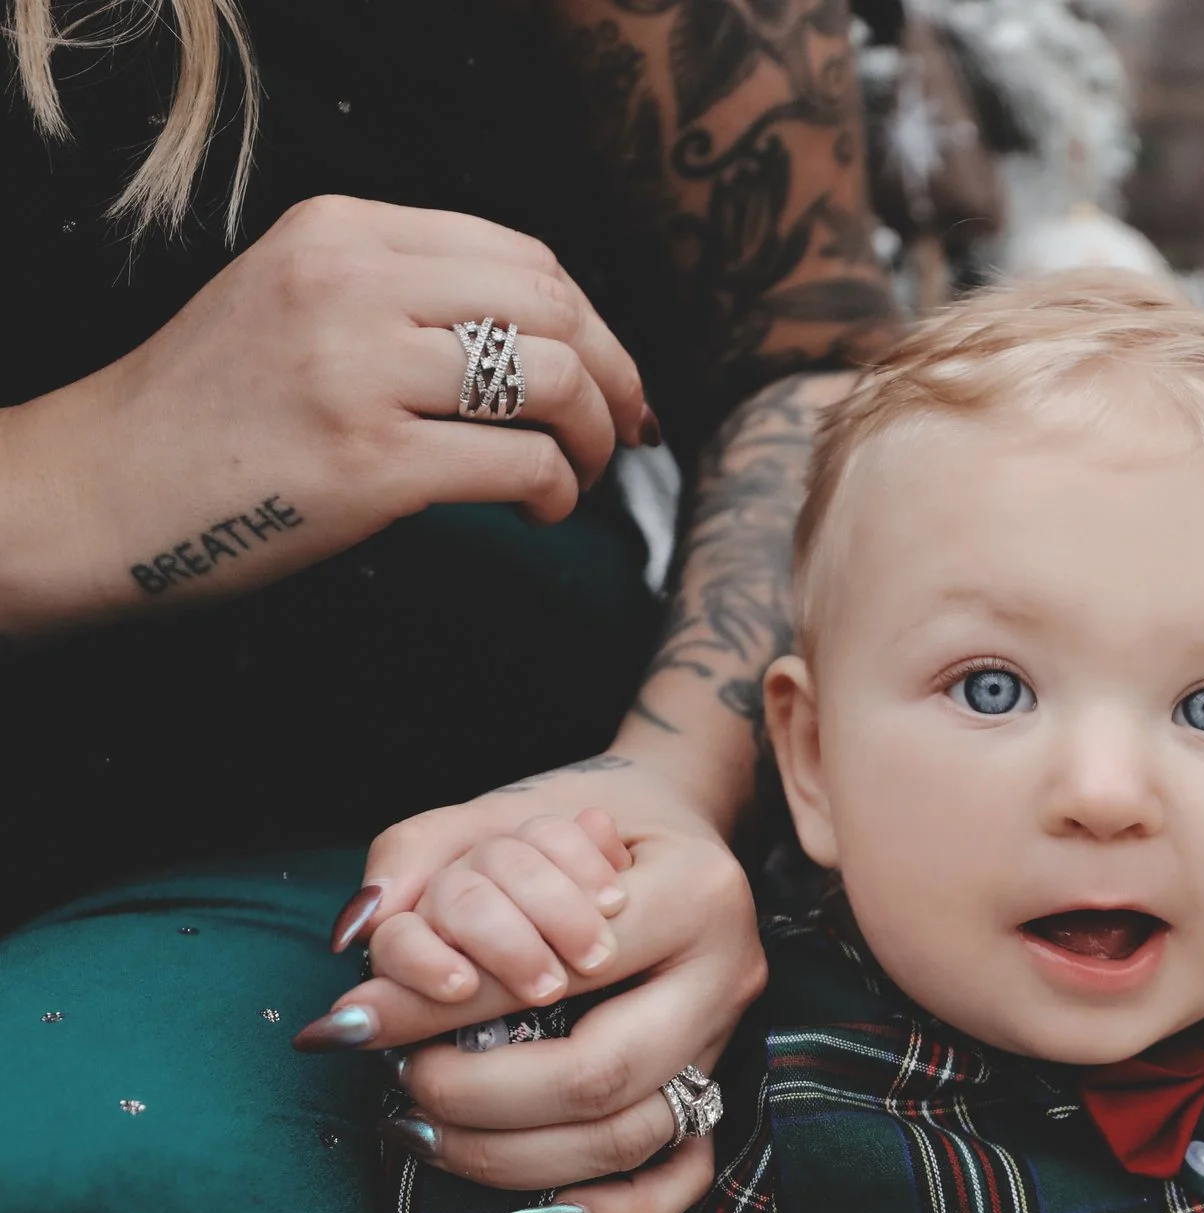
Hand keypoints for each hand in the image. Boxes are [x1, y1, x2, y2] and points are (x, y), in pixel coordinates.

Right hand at [0, 195, 653, 637]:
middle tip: (625, 427)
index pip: (519, 254)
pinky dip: (558, 491)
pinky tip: (540, 510)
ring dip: (595, 434)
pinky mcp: (370, 462)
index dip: (590, 319)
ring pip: (550, 378)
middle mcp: (349, 282)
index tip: (612, 373)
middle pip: (553, 306)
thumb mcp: (292, 299)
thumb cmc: (209, 412)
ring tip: (580, 473)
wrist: (98, 488)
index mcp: (338, 230)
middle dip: (614, 373)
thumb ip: (397, 292)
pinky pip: (523, 462)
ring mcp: (358, 370)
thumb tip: (549, 333)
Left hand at [298, 756, 766, 1212]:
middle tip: (402, 1079)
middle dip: (480, 1096)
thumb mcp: (504, 806)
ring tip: (429, 1128)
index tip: (354, 1022)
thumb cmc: (579, 815)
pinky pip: (682, 1176)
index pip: (561, 972)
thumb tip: (355, 933)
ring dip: (515, 1155)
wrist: (673, 822)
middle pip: (602, 1074)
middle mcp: (728, 973)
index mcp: (696, 893)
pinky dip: (614, 1208)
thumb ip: (422, 852)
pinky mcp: (719, 1084)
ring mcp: (728, 1037)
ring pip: (632, 1136)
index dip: (445, 1006)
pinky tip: (535, 1207)